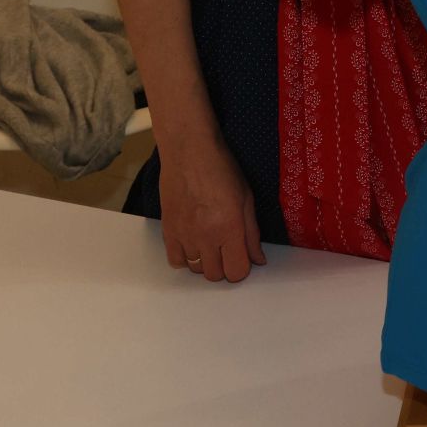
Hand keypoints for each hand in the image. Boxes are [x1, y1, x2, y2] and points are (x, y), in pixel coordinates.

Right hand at [159, 138, 266, 282]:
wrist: (189, 151)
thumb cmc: (221, 168)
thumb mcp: (247, 198)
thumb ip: (252, 234)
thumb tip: (258, 259)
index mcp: (230, 228)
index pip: (236, 271)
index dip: (242, 268)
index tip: (243, 257)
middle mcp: (206, 237)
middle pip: (216, 275)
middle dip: (225, 267)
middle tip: (227, 249)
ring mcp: (184, 235)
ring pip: (195, 270)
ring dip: (206, 262)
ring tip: (210, 243)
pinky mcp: (167, 231)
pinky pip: (175, 261)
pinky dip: (186, 259)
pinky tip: (193, 244)